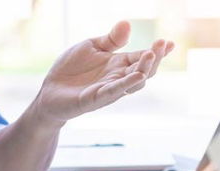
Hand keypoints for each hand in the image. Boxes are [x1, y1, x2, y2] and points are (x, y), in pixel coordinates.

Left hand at [32, 21, 173, 125]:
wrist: (49, 91)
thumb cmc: (71, 70)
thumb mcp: (91, 47)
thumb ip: (110, 39)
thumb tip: (127, 23)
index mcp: (118, 64)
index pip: (141, 57)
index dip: (157, 51)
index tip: (169, 42)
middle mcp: (117, 78)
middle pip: (143, 70)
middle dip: (154, 58)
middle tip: (161, 45)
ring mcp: (108, 89)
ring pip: (133, 83)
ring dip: (144, 70)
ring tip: (151, 55)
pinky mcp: (95, 99)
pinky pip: (114, 92)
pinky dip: (126, 84)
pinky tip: (137, 76)